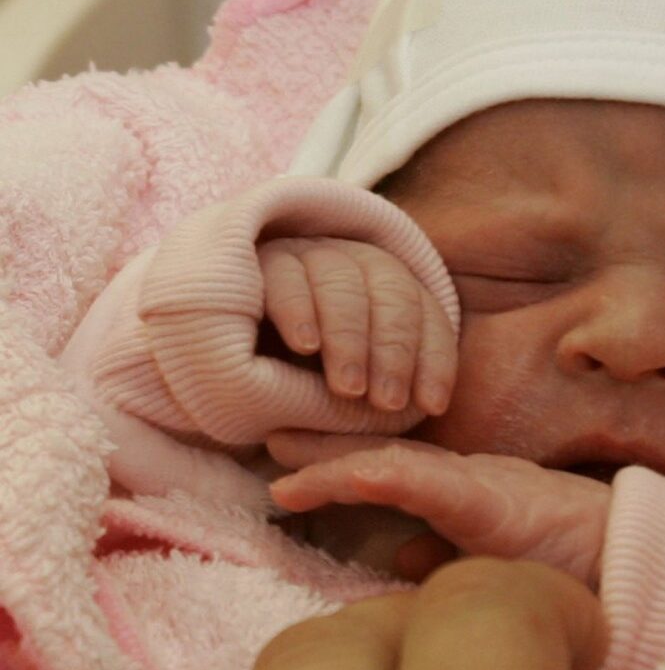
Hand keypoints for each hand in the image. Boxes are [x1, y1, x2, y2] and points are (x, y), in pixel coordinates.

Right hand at [257, 236, 456, 413]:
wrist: (225, 363)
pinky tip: (304, 346)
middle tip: (387, 403)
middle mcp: (356, 266)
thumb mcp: (342, 399)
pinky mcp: (261, 260)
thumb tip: (409, 413)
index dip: (434, 361)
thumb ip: (375, 402)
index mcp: (389, 294)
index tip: (430, 406)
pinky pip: (288, 277)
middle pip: (392, 294)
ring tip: (348, 387)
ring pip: (343, 283)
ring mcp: (309, 256)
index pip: (428, 318)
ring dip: (350, 337)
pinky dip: (300, 310)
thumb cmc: (294, 388)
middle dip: (394, 352)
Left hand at [268, 431, 610, 583]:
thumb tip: (395, 558)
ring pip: (400, 466)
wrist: (633, 556)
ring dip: (339, 466)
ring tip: (287, 469)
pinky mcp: (498, 502)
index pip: (391, 472)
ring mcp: (481, 486)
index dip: (337, 468)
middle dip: (322, 452)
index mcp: (463, 493)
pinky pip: (439, 488)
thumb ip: (445, 552)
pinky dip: (393, 479)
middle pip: (382, 459)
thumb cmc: (572, 558)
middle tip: (268, 440)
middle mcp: (465, 478)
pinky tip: (357, 475)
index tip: (286, 476)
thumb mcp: (494, 557)